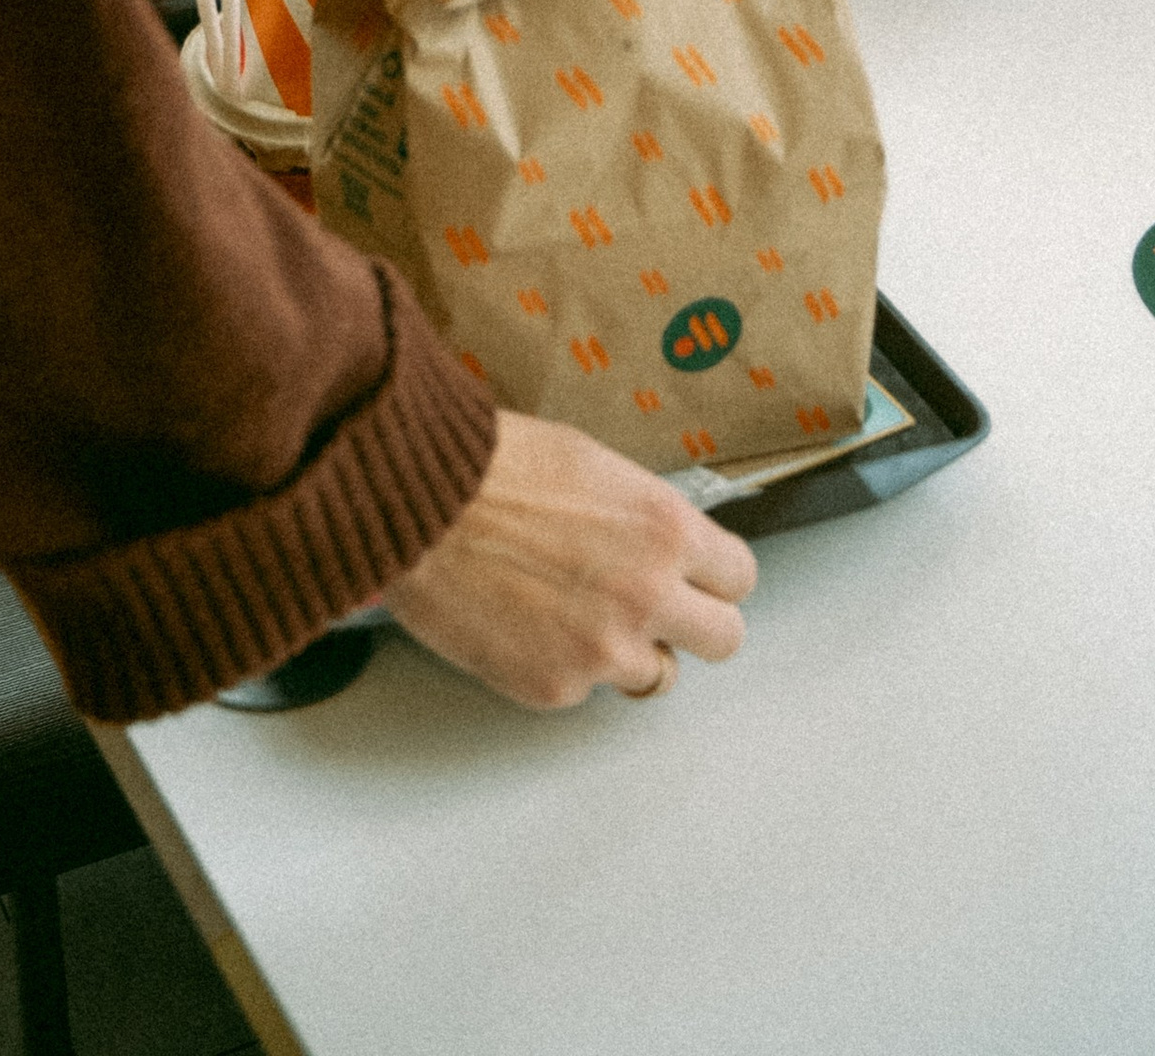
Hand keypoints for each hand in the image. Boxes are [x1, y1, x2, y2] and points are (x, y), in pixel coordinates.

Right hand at [385, 410, 757, 708]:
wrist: (414, 502)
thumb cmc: (489, 465)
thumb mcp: (591, 464)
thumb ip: (639, 516)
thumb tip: (657, 544)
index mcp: (664, 528)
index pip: (739, 577)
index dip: (714, 577)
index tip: (696, 577)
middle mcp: (648, 595)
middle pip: (724, 640)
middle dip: (693, 625)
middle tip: (657, 611)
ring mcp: (604, 650)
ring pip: (659, 676)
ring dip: (631, 652)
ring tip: (580, 618)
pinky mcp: (556, 688)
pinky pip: (585, 690)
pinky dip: (564, 666)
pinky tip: (528, 625)